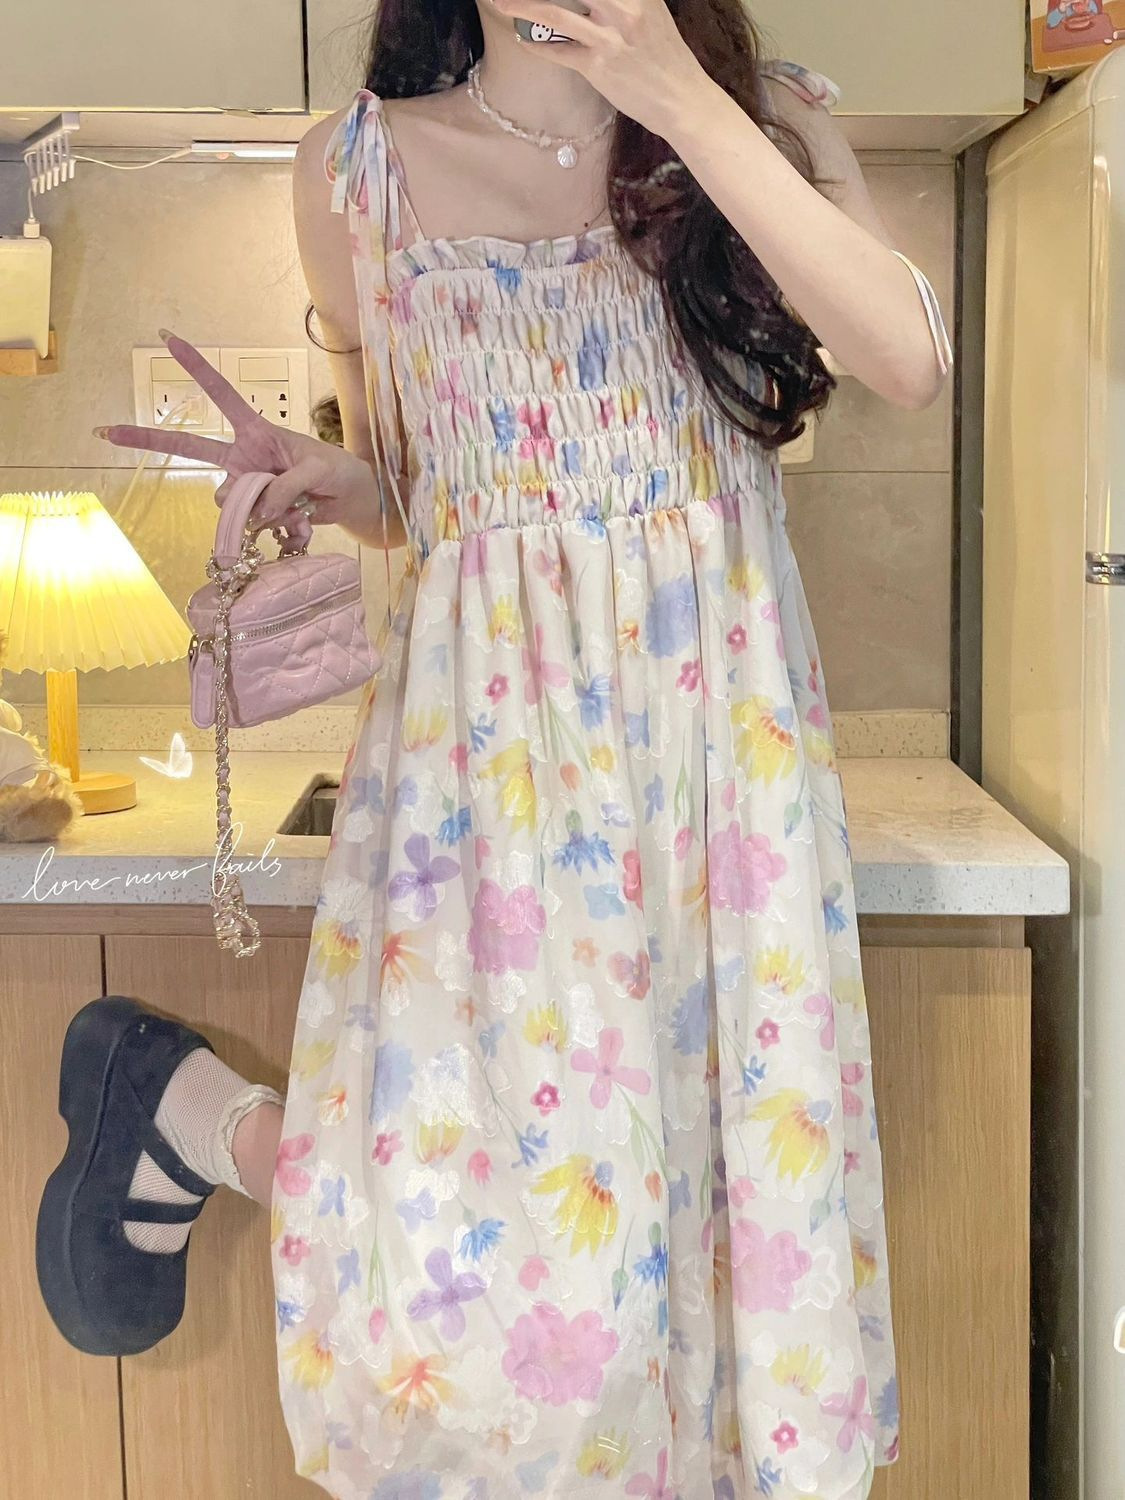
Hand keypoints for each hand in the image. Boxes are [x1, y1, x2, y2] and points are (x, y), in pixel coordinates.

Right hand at [95, 331, 376, 539]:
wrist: (352, 503)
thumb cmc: (338, 473)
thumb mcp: (319, 468)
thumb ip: (286, 485)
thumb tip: (255, 513)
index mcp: (256, 431)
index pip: (222, 394)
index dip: (196, 367)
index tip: (167, 338)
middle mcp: (242, 457)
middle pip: (189, 448)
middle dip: (146, 440)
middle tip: (106, 431)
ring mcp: (245, 487)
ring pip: (227, 501)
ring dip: (262, 508)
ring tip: (300, 507)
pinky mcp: (254, 515)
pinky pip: (249, 526)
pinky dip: (276, 528)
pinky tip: (299, 524)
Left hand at [491, 0, 714, 138]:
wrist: (682, 99)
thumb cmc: (665, 54)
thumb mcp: (650, 10)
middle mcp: (624, 7)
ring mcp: (609, 37)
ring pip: (555, 13)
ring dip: (521, 5)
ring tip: (499, 0)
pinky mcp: (599, 67)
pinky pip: (559, 53)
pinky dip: (537, 45)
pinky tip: (522, 39)